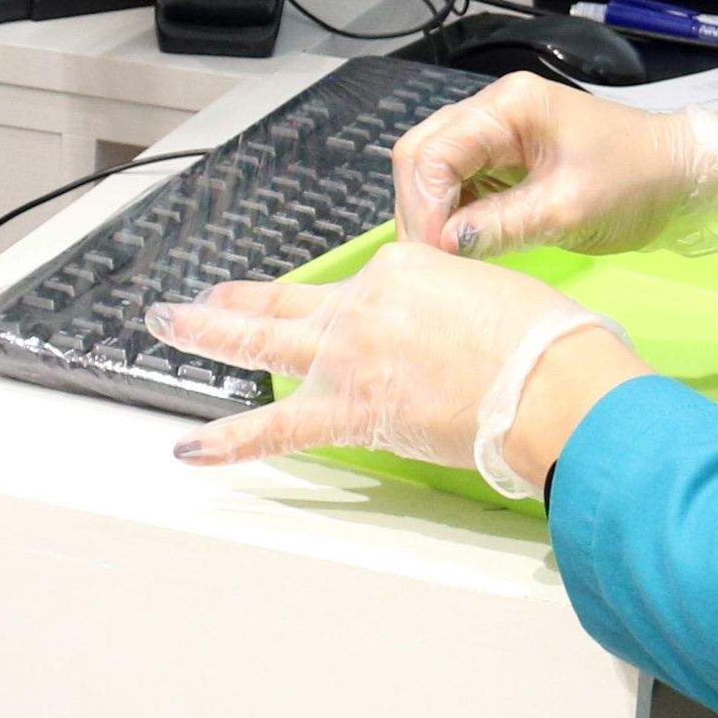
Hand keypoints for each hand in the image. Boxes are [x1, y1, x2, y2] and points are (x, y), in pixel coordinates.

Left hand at [151, 241, 643, 472]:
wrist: (551, 385)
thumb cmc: (543, 344)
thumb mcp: (494, 291)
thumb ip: (451, 304)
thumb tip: (446, 329)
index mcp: (402, 268)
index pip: (364, 289)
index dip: (368, 311)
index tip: (378, 325)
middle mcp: (363, 305)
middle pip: (287, 302)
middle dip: (235, 302)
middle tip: (197, 299)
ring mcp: (349, 356)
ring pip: (262, 341)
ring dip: (206, 334)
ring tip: (166, 326)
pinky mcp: (350, 410)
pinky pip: (277, 430)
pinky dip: (232, 442)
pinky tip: (192, 449)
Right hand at [391, 74, 717, 258]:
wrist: (687, 177)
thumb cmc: (637, 184)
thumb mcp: (570, 209)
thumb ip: (501, 224)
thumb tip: (443, 246)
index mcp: (508, 106)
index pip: (434, 151)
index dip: (425, 204)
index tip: (434, 256)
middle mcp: (493, 110)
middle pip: (422, 154)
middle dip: (419, 209)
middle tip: (428, 265)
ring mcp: (497, 133)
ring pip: (435, 171)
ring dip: (433, 215)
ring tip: (442, 262)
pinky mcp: (505, 159)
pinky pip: (461, 185)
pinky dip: (454, 217)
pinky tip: (462, 247)